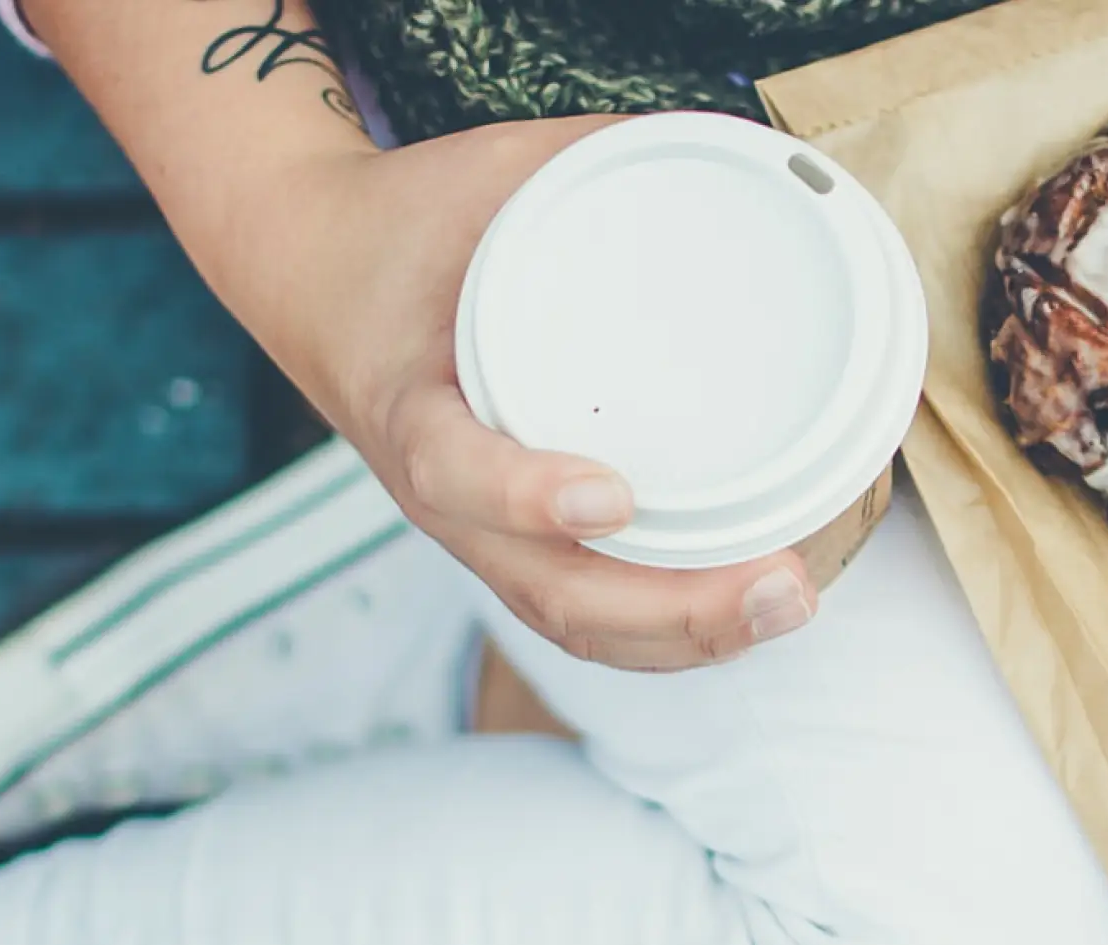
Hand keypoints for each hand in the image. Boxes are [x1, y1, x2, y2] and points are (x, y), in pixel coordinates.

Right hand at [260, 119, 816, 669]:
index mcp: (409, 404)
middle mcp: (441, 494)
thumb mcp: (481, 175)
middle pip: (550, 593)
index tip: (612, 494)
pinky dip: (672, 631)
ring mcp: (480, 534)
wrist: (318, 277)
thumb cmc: (407, 226)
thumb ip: (584, 161)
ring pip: (579, 624)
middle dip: (673, 611)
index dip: (529, 496)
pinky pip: (592, 613)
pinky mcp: (513, 546)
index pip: (457, 472)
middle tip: (781, 581)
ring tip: (789, 602)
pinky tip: (752, 611)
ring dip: (691, 636)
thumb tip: (719, 145)